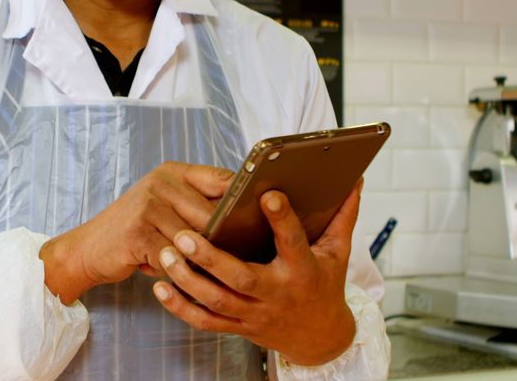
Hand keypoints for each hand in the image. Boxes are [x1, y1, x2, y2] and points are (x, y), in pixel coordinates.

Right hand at [39, 162, 233, 303]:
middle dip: (227, 237)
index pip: (222, 179)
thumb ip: (199, 205)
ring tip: (212, 270)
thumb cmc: (138, 231)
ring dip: (204, 258)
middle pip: (213, 212)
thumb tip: (250, 217)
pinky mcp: (139, 232)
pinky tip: (181, 277)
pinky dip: (182, 270)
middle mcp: (161, 182)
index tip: (263, 216)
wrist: (89, 248)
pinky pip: (176, 256)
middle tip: (242, 256)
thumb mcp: (166, 207)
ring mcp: (148, 205)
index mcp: (173, 172)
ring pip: (196, 238)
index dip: (244, 198)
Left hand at [152, 179, 363, 366]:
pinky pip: (206, 321)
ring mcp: (255, 314)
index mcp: (303, 270)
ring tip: (166, 254)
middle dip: (211, 257)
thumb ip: (343, 214)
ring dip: (188, 280)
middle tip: (185, 234)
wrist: (321, 338)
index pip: (293, 242)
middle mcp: (276, 293)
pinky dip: (181, 307)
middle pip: (241, 278)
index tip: (268, 194)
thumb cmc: (325, 284)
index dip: (282, 219)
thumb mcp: (338, 251)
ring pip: (217, 301)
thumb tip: (354, 178)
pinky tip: (161, 287)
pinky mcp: (239, 327)